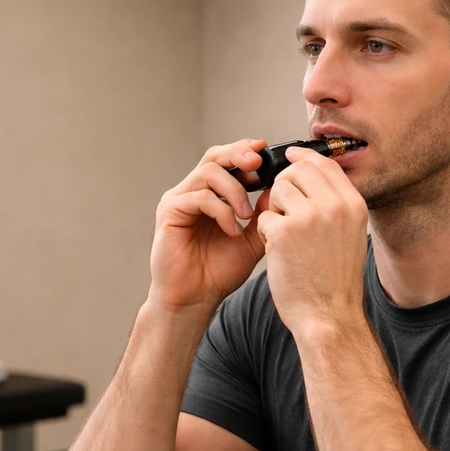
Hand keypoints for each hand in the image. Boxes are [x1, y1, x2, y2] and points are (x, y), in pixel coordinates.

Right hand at [148, 139, 269, 312]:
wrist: (195, 299)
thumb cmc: (219, 272)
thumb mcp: (252, 240)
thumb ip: (263, 215)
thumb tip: (280, 189)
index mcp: (212, 194)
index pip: (228, 161)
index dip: (247, 151)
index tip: (268, 153)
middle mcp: (193, 192)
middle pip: (215, 156)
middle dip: (239, 154)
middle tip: (259, 162)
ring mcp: (179, 200)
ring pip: (208, 172)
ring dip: (234, 190)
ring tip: (247, 215)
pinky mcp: (169, 212)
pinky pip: (198, 197)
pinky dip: (221, 211)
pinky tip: (233, 230)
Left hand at [255, 147, 368, 334]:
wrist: (329, 316)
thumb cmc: (335, 281)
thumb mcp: (349, 236)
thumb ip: (335, 205)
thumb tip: (312, 175)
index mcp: (353, 205)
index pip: (324, 165)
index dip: (303, 158)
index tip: (290, 158)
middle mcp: (334, 206)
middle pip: (297, 171)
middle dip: (284, 186)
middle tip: (284, 211)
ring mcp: (308, 218)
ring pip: (278, 191)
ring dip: (274, 210)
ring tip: (285, 237)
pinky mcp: (283, 233)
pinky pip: (264, 216)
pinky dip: (266, 232)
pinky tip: (279, 252)